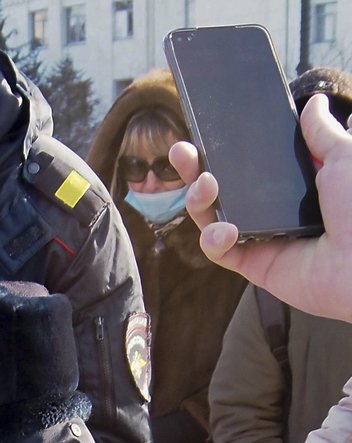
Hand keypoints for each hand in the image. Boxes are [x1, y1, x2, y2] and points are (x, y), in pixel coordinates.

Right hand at [168, 94, 351, 321]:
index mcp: (293, 184)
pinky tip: (225, 230)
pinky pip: (220, 252)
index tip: (203, 135)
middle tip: (181, 152)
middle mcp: (273, 209)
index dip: (222, 150)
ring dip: (198, 200)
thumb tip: (314, 103)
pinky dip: (214, 239)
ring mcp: (261, 237)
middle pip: (221, 189)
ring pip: (212, 218)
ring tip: (207, 185)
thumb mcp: (345, 157)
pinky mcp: (254, 265)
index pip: (248, 165)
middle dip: (194, 171)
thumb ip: (323, 132)